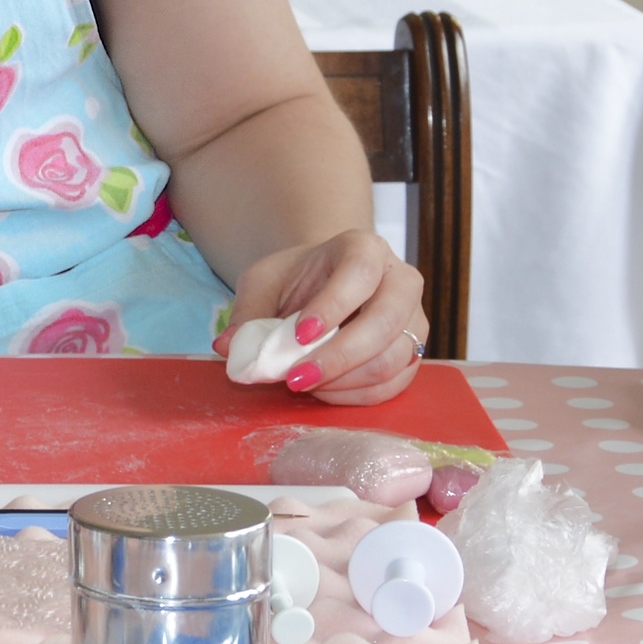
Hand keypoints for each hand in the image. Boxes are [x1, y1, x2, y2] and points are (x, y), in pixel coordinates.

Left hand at [213, 229, 425, 404]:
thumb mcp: (263, 282)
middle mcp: (401, 281)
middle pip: (385, 322)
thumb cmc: (295, 279)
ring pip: (393, 359)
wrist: (322, 285)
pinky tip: (322, 390)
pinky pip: (392, 384)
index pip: (359, 274)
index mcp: (366, 248)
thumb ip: (248, 312)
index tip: (299, 335)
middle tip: (295, 377)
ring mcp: (414, 320)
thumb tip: (228, 348)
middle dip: (339, 356)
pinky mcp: (413, 356)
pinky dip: (355, 395)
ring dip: (344, 380)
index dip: (332, 306)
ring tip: (301, 382)